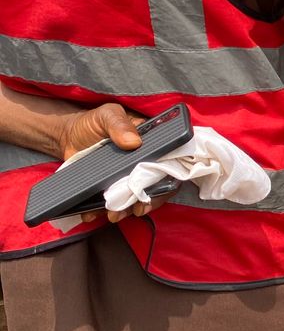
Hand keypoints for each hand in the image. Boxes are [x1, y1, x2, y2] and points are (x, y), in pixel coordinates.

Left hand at [59, 103, 176, 222]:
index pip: (169, 164)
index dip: (167, 181)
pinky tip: (93, 213)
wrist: (67, 136)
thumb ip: (119, 124)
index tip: (157, 191)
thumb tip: (134, 141)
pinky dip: (102, 212)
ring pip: (135, 199)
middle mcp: (143, 164)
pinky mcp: (109, 189)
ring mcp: (126, 179)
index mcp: (150, 145)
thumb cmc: (92, 123)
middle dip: (148, 202)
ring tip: (113, 214)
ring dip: (126, 210)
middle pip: (156, 187)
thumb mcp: (106, 116)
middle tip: (137, 209)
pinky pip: (112, 204)